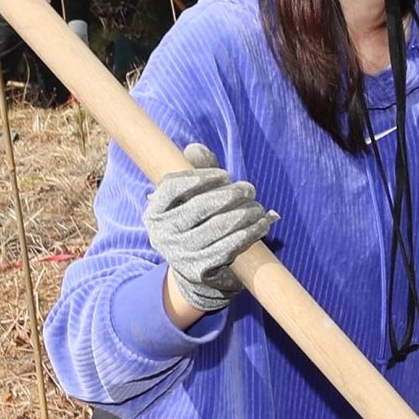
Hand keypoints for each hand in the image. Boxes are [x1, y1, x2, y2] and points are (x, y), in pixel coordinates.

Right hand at [144, 143, 273, 312]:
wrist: (194, 269)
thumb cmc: (197, 220)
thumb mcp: (192, 195)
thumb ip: (196, 168)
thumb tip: (195, 149)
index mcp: (155, 211)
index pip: (174, 187)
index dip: (202, 177)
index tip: (225, 175)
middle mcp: (162, 233)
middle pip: (200, 206)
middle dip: (231, 194)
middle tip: (249, 188)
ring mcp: (180, 253)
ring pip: (219, 226)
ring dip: (246, 213)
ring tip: (258, 207)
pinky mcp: (200, 270)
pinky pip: (230, 246)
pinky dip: (251, 232)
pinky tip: (263, 224)